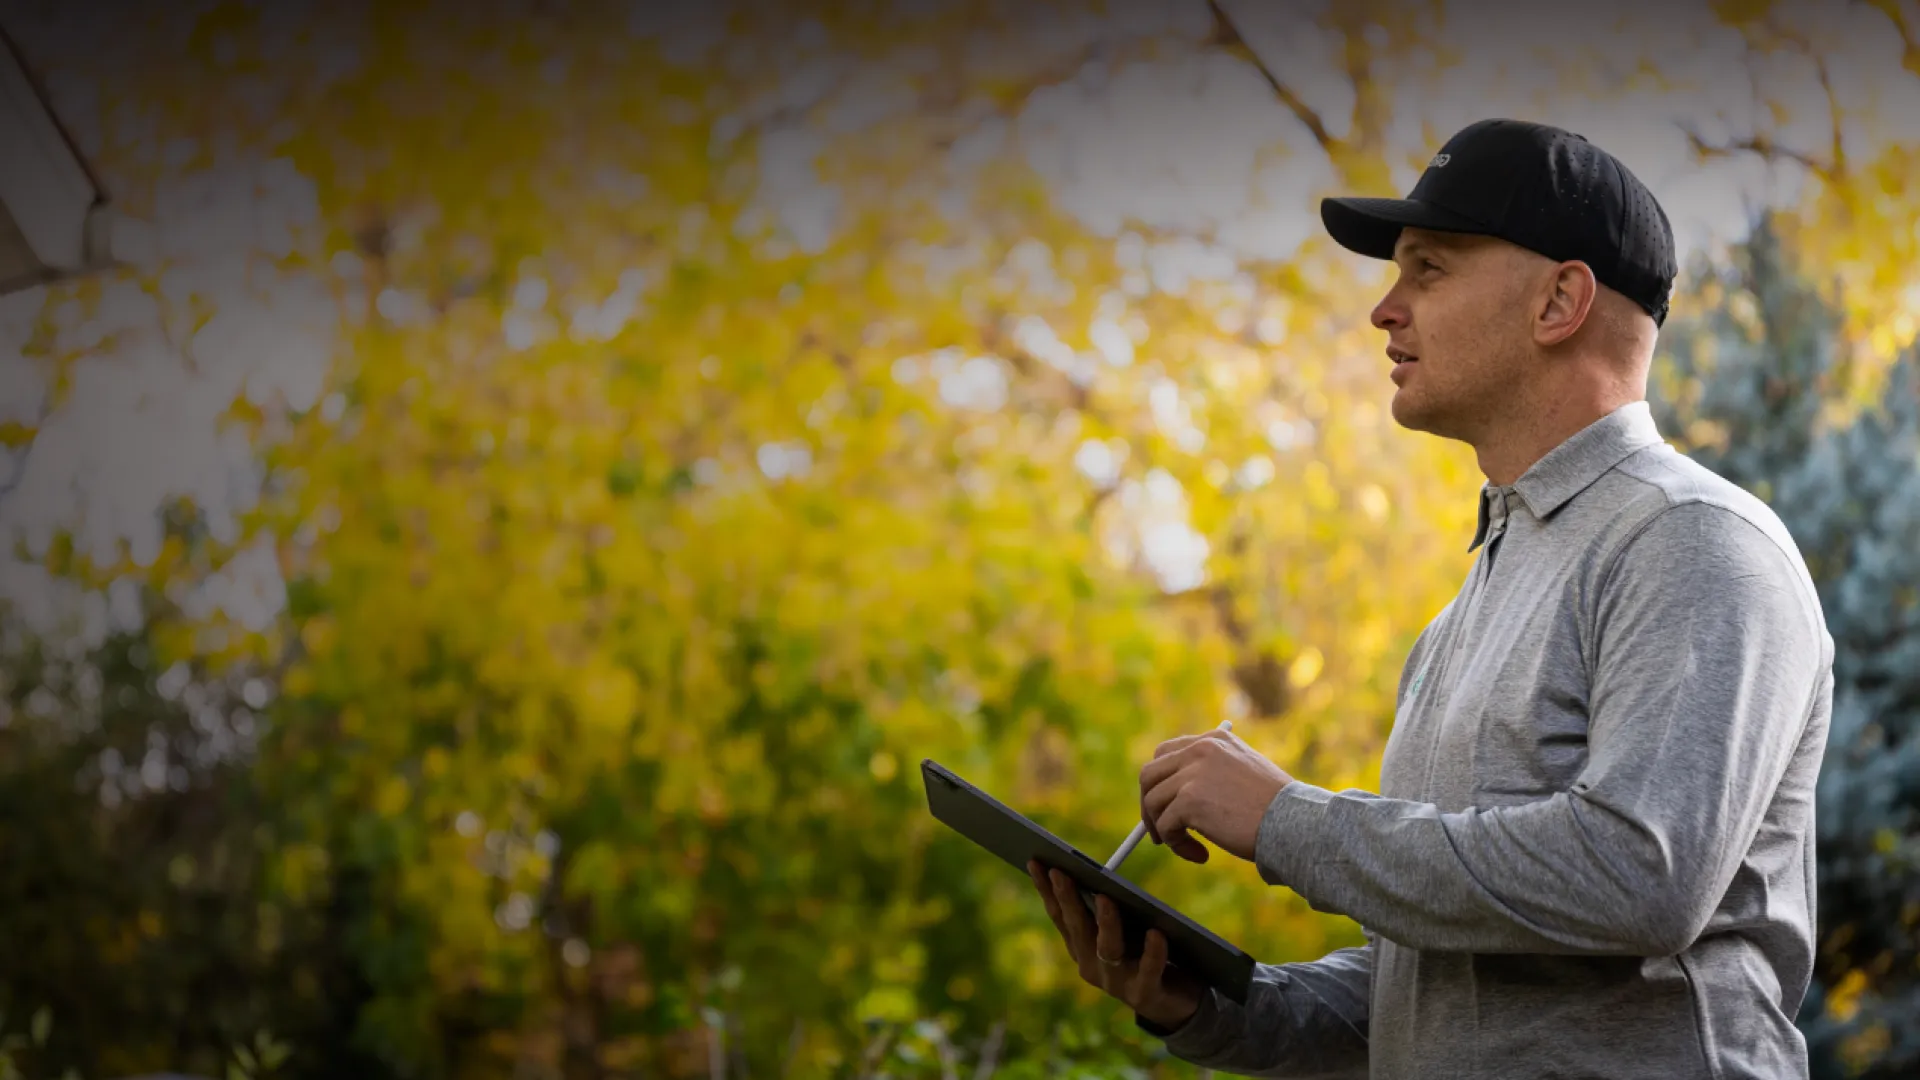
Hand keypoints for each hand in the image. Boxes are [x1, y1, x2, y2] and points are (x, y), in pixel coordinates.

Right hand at [1028, 860, 1203, 1030]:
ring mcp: (1116, 983)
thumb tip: (1100, 878)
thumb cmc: (1144, 955)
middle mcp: (1092, 966)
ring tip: (1107, 898)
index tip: (1035, 861)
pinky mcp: (1145, 994)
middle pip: (1078, 929)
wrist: (1173, 1003)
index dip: (1046, 890)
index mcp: (1081, 948)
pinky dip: (1151, 952)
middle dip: (1068, 899)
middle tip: (1061, 872)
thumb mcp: (1123, 931)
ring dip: (1106, 923)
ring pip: (1107, 950)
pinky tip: (1156, 933)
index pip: (1059, 915)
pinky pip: (1148, 971)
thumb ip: (1108, 911)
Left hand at [1140, 728, 1293, 862]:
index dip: (1159, 783)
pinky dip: (1177, 845)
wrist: (1296, 824)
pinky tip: (1201, 855)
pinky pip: (1166, 826)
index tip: (1164, 806)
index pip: (1166, 753)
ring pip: (1153, 802)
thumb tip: (1173, 801)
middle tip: (1159, 832)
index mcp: (1215, 739)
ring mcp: (1193, 773)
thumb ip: (1211, 776)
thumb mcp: (1243, 776)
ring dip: (1164, 831)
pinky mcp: (1189, 800)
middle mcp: (1201, 749)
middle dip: (1149, 805)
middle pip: (1149, 774)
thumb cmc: (1277, 809)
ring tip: (1188, 848)